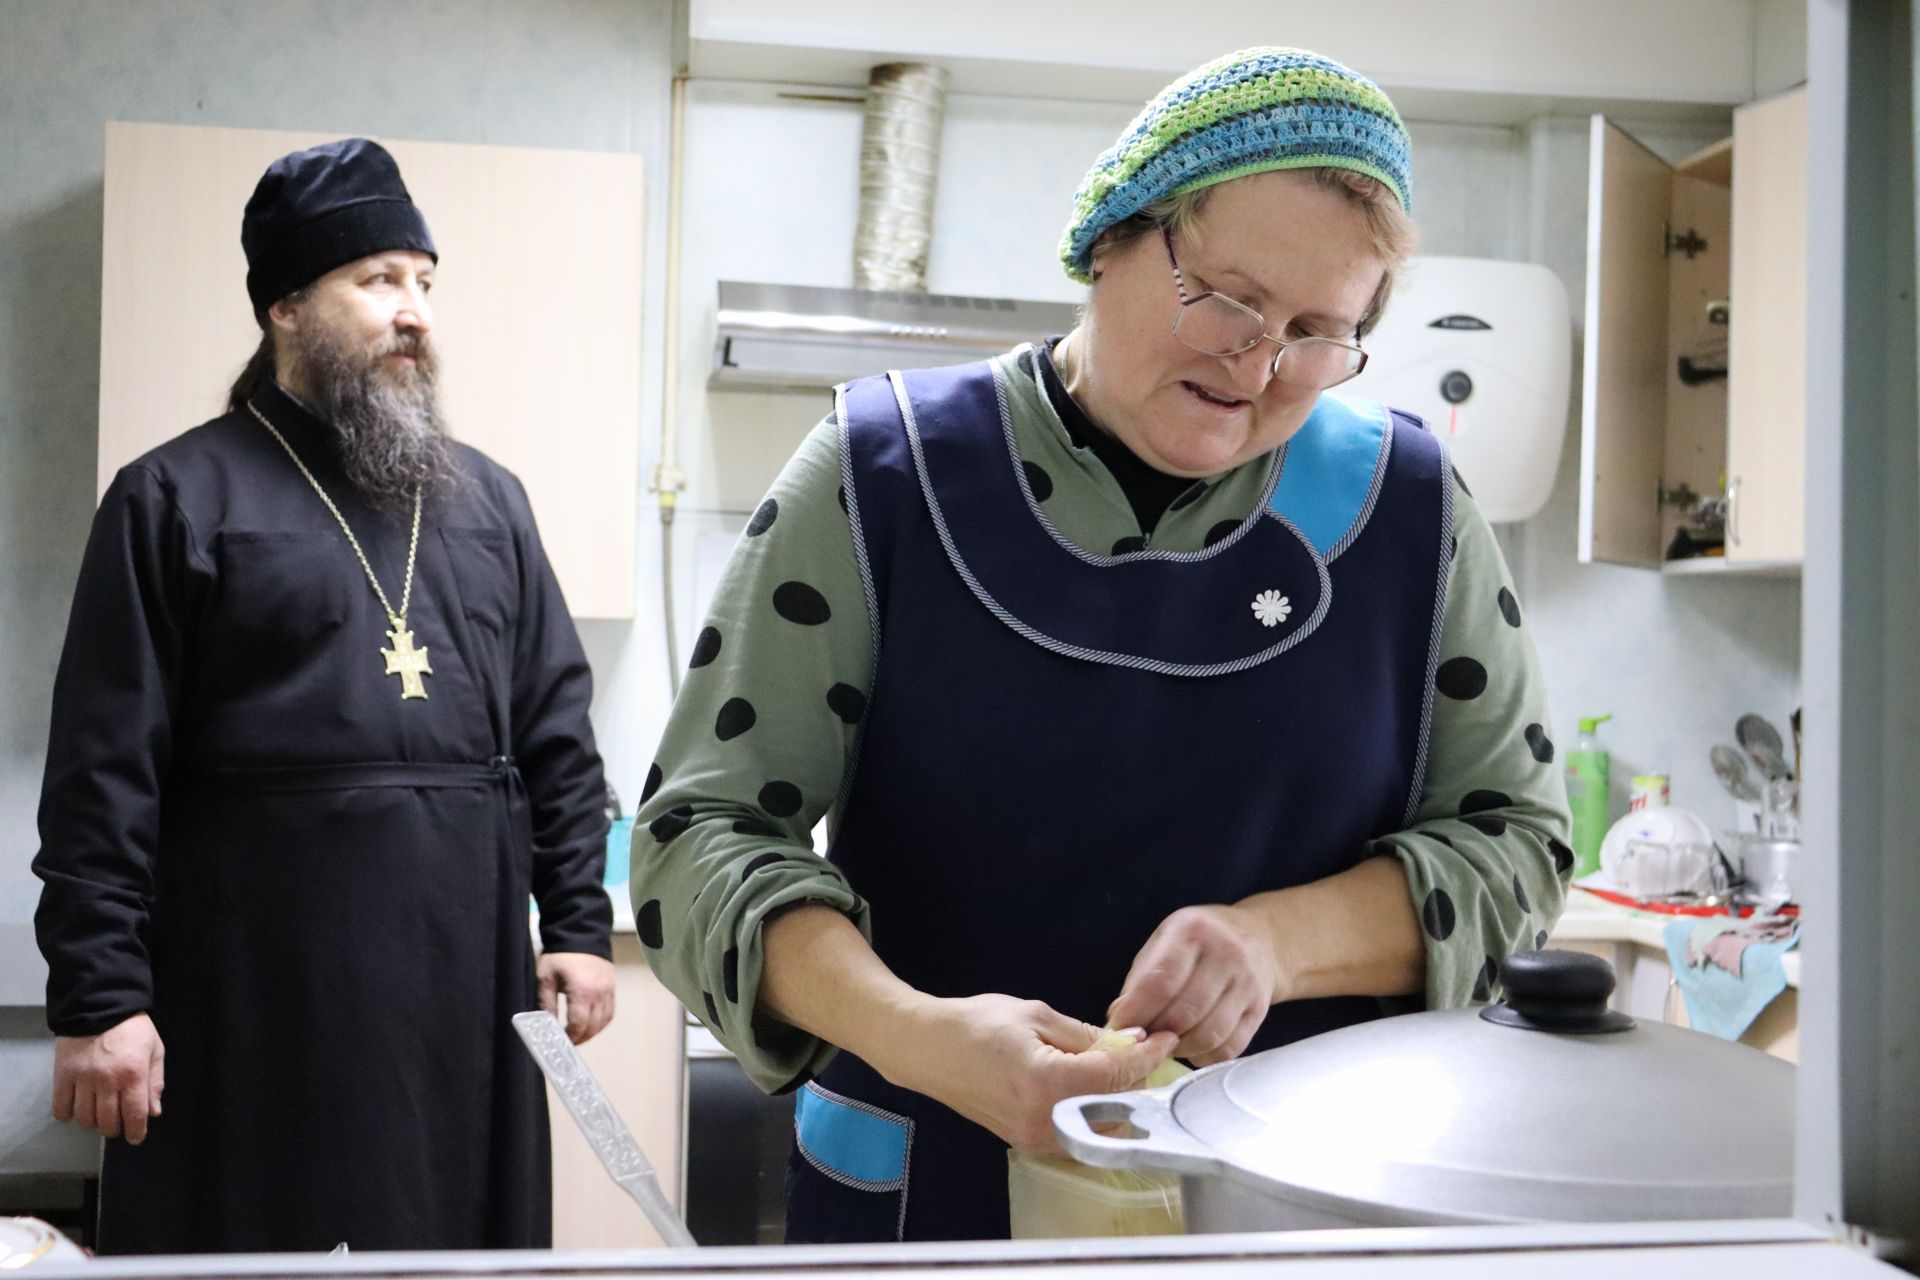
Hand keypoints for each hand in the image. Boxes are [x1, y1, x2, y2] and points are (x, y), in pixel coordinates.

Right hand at [52, 1013, 164, 1143]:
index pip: (134, 1115)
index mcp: (133, 1074)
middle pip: (107, 1121)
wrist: (99, 1004)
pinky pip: (61, 1107)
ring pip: (84, 1118)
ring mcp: (82, 1079)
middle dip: (114, 1128)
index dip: (135, 1132)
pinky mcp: (62, 1075)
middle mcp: (107, 1081)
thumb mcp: (155, 1050)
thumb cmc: (132, 1028)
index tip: (135, 1137)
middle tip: (117, 1123)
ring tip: (98, 1113)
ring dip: (92, 1122)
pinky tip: (75, 1109)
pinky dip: (67, 1115)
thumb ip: (155, 1081)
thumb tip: (153, 1112)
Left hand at [537, 952, 615, 1043]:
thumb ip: (546, 1003)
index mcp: (582, 991)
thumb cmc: (560, 956)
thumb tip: (545, 1025)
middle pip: (593, 1026)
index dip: (570, 1036)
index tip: (561, 1042)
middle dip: (581, 1038)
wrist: (581, 934)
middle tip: (568, 1043)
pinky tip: (591, 1024)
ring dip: (592, 1032)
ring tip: (579, 1036)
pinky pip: (610, 1012)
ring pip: (604, 1021)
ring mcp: (608, 990)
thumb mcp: (546, 978)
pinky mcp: (612, 988)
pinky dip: (601, 1022)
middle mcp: (599, 993)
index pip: (579, 1023)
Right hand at [886, 994, 1177, 1152]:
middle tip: (1141, 1045)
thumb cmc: (974, 1025)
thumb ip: (1088, 1036)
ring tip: (1116, 1062)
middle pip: (1117, 1105)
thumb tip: (1131, 1043)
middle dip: (1135, 1075)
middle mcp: (1044, 1121)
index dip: (1148, 1054)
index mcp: (1047, 1084)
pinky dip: (1095, 1108)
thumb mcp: (1037, 1015)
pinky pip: (1079, 1130)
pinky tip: (1092, 1082)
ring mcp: (1037, 1139)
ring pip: (1102, 1124)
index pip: (1118, 1074)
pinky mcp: (1031, 1143)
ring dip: (1118, 1095)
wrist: (927, 1050)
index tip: (1164, 1037)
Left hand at [1107, 904, 1279, 1065]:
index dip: (1137, 1011)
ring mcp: (1248, 983)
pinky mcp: (1260, 1009)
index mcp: (1193, 931)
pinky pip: (1230, 1048)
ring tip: (1165, 1044)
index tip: (1120, 1028)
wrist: (1259, 937)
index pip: (1161, 982)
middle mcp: (1226, 954)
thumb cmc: (1199, 942)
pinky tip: (1192, 1049)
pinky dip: (1205, 1057)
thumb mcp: (1164, 941)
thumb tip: (1120, 1021)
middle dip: (1156, 1034)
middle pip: (1185, 1013)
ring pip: (1208, 1035)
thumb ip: (1141, 979)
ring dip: (1180, 1049)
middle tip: (1142, 1040)